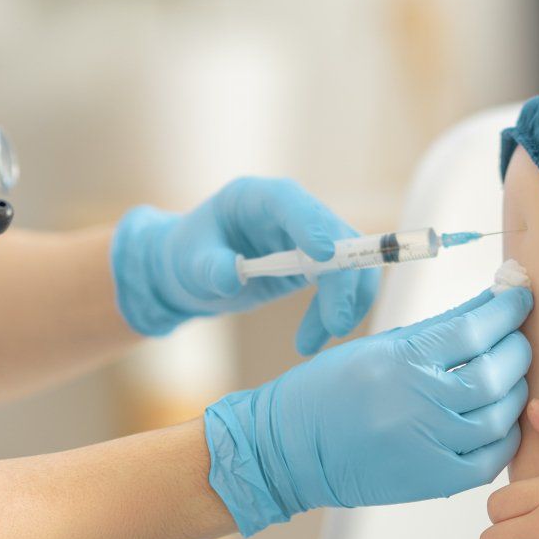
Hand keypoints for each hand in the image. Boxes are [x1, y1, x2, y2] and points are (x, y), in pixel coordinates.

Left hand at [110, 177, 379, 352]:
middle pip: (335, 234)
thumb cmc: (189, 255)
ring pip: (349, 261)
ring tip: (316, 340)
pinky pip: (340, 284)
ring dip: (344, 302)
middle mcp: (291, 211)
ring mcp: (308, 236)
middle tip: (336, 324)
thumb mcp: (190, 261)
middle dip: (342, 279)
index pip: (291, 201)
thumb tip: (233, 278)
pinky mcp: (316, 264)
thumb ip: (210, 267)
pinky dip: (335, 311)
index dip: (310, 224)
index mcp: (257, 198)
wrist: (195, 271)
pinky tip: (312, 339)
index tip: (323, 254)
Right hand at [204, 286, 533, 535]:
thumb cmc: (330, 390)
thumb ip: (440, 326)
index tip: (520, 295)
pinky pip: (490, 459)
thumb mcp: (380, 344)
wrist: (291, 450)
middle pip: (495, 371)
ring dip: (515, 390)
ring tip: (510, 374)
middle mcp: (420, 403)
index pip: (475, 328)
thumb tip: (489, 302)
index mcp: (403, 360)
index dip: (508, 308)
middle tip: (517, 334)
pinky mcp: (433, 482)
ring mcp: (429, 447)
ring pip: (500, 415)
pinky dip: (505, 436)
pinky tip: (500, 418)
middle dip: (517, 347)